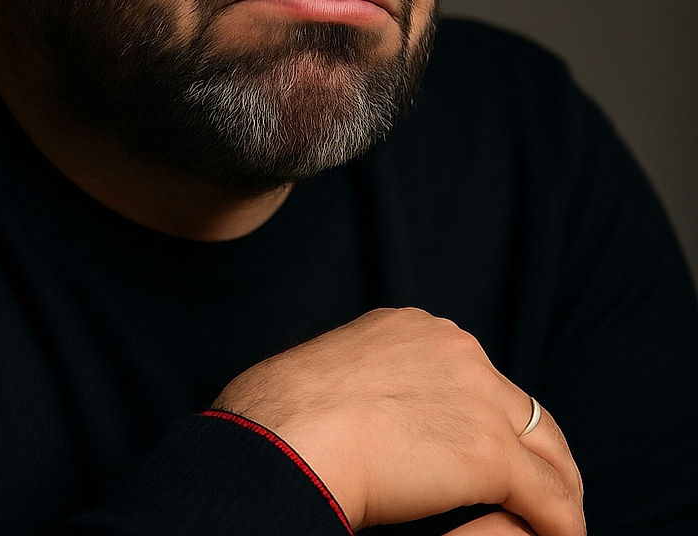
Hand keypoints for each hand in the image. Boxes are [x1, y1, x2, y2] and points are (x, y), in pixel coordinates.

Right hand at [211, 308, 582, 534]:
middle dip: (533, 451)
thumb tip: (368, 418)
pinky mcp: (489, 452)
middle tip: (539, 492)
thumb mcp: (333, 374)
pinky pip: (547, 497)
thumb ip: (368, 385)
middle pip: (519, 406)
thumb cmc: (282, 416)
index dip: (485, 415)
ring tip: (553, 522)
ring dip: (553, 489)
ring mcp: (476, 396)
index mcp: (413, 326)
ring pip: (545, 449)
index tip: (480, 450)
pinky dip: (560, 525)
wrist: (284, 436)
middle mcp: (454, 347)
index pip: (474, 374)